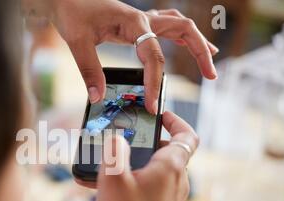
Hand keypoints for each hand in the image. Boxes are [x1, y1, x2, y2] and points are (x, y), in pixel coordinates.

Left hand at [47, 0, 217, 113]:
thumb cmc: (72, 13)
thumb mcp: (78, 42)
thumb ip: (89, 70)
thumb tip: (98, 96)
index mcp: (133, 22)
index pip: (153, 56)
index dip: (154, 82)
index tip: (152, 104)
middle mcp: (143, 19)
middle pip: (183, 30)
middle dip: (200, 52)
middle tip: (211, 75)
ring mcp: (142, 20)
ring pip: (180, 26)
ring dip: (197, 42)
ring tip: (211, 59)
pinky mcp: (137, 24)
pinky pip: (167, 27)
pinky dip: (181, 37)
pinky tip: (186, 45)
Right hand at [96, 111, 198, 200]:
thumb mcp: (113, 179)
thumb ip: (114, 151)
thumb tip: (117, 137)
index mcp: (170, 167)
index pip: (186, 135)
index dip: (175, 120)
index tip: (158, 114)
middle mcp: (176, 180)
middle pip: (165, 150)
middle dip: (142, 143)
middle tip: (120, 141)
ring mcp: (170, 197)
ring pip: (153, 169)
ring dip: (132, 163)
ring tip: (106, 168)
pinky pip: (148, 186)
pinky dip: (132, 181)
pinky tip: (106, 189)